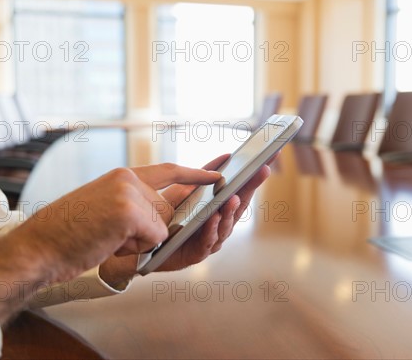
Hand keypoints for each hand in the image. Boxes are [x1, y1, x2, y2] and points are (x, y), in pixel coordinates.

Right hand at [0, 164, 219, 323]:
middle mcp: (128, 179)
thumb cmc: (69, 233)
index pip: (169, 171)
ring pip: (160, 227)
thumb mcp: (104, 207)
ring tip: (105, 237)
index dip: (195, 174)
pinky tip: (109, 242)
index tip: (220, 171)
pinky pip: (154, 238)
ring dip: (138, 242)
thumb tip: (164, 219)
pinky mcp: (130, 212)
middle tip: (114, 235)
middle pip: (165, 210)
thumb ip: (135, 204)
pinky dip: (135, 248)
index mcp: (123, 176)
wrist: (38, 247)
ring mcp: (129, 193)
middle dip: (148, 231)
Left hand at [156, 154, 270, 270]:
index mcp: (220, 208)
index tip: (267, 160)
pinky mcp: (197, 254)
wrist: (145, 244)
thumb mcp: (185, 189)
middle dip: (251, 187)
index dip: (255, 176)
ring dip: (231, 210)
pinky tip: (213, 217)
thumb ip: (202, 175)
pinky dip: (211, 229)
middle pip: (239, 204)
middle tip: (262, 170)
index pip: (241, 189)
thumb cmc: (168, 216)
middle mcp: (220, 224)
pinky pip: (207, 241)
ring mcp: (211, 239)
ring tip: (233, 196)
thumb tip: (226, 156)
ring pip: (226, 225)